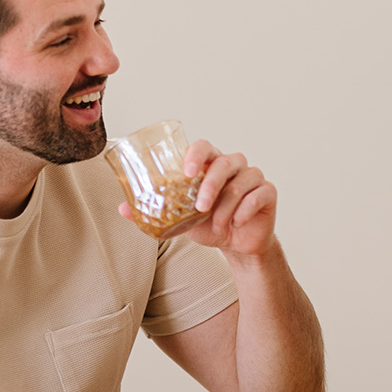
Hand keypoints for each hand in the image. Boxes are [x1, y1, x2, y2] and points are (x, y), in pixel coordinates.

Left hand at [127, 141, 276, 258]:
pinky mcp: (268, 192)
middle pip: (224, 162)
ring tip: (217, 224)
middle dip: (211, 184)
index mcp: (210, 165)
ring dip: (226, 205)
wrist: (237, 245)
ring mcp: (253, 177)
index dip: (195, 154)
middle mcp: (233, 166)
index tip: (186, 172)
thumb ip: (156, 212)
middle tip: (200, 206)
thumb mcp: (180, 221)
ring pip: (242, 181)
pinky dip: (245, 211)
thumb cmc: (210, 225)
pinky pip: (259, 195)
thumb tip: (123, 208)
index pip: (204, 147)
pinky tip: (236, 223)